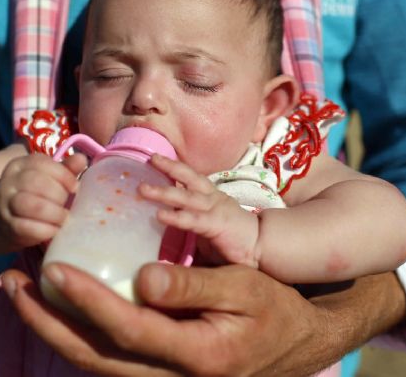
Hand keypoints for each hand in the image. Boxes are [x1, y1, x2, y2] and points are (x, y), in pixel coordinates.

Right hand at [0, 153, 86, 248]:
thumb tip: (81, 159)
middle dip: (58, 195)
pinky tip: (56, 230)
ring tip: (64, 218)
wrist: (7, 218)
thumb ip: (66, 169)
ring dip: (54, 213)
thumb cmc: (37, 194)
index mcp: (20, 165)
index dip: (63, 175)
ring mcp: (6, 205)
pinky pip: (26, 227)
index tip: (75, 187)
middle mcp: (9, 182)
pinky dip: (46, 230)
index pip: (41, 163)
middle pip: (35, 182)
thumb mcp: (50, 178)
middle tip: (68, 204)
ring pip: (30, 205)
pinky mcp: (8, 227)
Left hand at [2, 262, 349, 376]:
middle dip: (44, 320)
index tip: (52, 267)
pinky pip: (106, 360)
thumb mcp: (245, 289)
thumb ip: (193, 286)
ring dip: (50, 328)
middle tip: (11, 281)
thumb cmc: (273, 310)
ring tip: (20, 290)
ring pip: (92, 363)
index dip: (85, 299)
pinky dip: (74, 333)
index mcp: (194, 354)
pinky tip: (55, 307)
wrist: (295, 346)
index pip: (126, 328)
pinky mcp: (155, 374)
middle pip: (92, 356)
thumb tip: (141, 279)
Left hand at [139, 154, 259, 266]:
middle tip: (149, 158)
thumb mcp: (208, 231)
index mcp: (210, 196)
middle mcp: (212, 198)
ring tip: (142, 188)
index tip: (154, 160)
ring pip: (186, 196)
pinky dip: (175, 217)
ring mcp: (215, 209)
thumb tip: (163, 237)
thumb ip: (188, 229)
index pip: (190, 178)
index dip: (173, 168)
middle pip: (188, 177)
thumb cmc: (234, 242)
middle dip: (168, 166)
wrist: (263, 247)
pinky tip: (159, 215)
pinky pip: (192, 219)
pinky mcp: (217, 224)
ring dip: (163, 191)